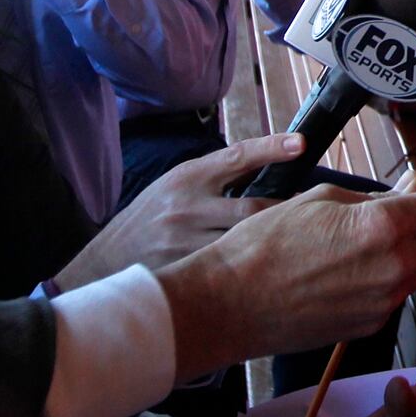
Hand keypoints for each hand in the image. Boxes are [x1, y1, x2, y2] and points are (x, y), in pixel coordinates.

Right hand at [51, 133, 306, 292]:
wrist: (102, 262)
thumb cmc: (148, 219)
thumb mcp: (173, 185)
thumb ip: (213, 178)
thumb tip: (263, 166)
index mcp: (187, 177)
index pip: (237, 156)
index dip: (272, 148)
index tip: (302, 142)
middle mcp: (188, 206)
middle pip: (252, 208)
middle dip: (285, 213)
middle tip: (313, 213)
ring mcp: (186, 241)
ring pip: (245, 242)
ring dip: (272, 243)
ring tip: (299, 244)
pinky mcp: (186, 271)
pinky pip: (229, 268)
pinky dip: (250, 268)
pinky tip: (269, 274)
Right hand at [155, 174, 415, 382]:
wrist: (230, 303)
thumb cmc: (266, 244)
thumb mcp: (322, 199)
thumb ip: (373, 199)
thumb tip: (404, 194)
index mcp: (385, 227)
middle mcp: (395, 266)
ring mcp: (386, 301)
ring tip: (395, 232)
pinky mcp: (371, 325)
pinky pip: (401, 292)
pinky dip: (398, 275)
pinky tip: (369, 263)